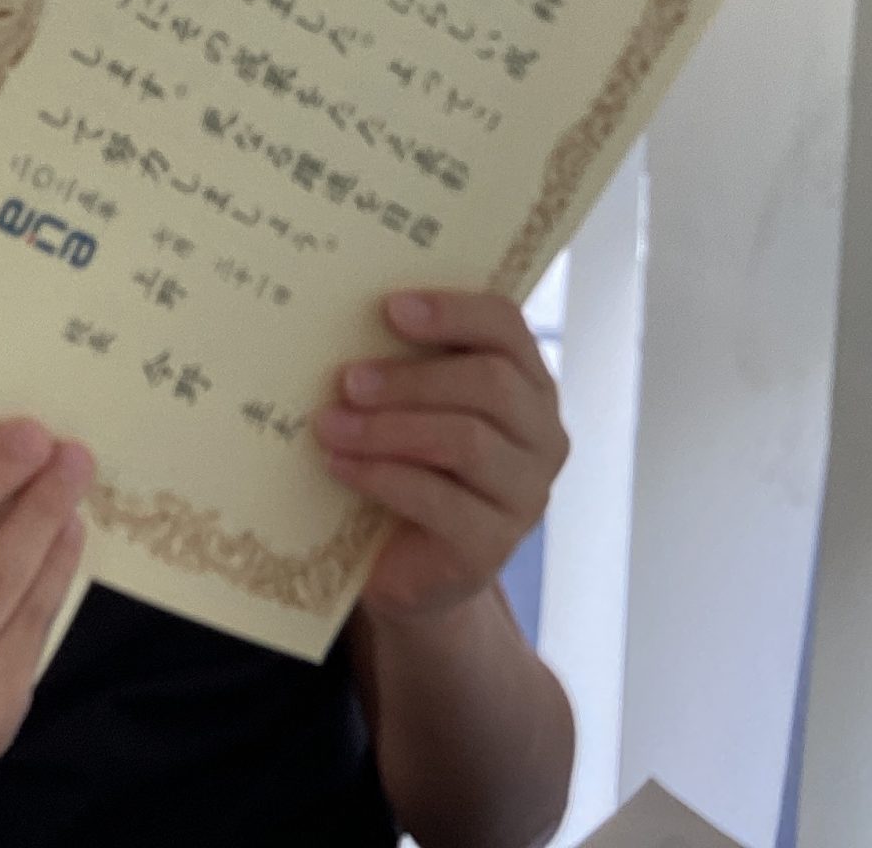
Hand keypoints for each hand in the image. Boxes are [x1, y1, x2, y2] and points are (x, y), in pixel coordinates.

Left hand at [314, 291, 566, 623]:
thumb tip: (343, 316)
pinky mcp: (493, 546)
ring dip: (388, 428)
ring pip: (465, 441)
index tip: (391, 307)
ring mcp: (525, 495)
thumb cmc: (407, 462)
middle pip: (491, 383)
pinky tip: (338, 466)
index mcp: (527, 383)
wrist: (405, 563)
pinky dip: (380, 476)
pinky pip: (439, 500)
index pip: (508, 327)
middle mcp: (542, 437)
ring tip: (330, 424)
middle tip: (348, 380)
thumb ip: (402, 361)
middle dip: (411, 378)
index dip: (453, 311)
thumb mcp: (411, 405)